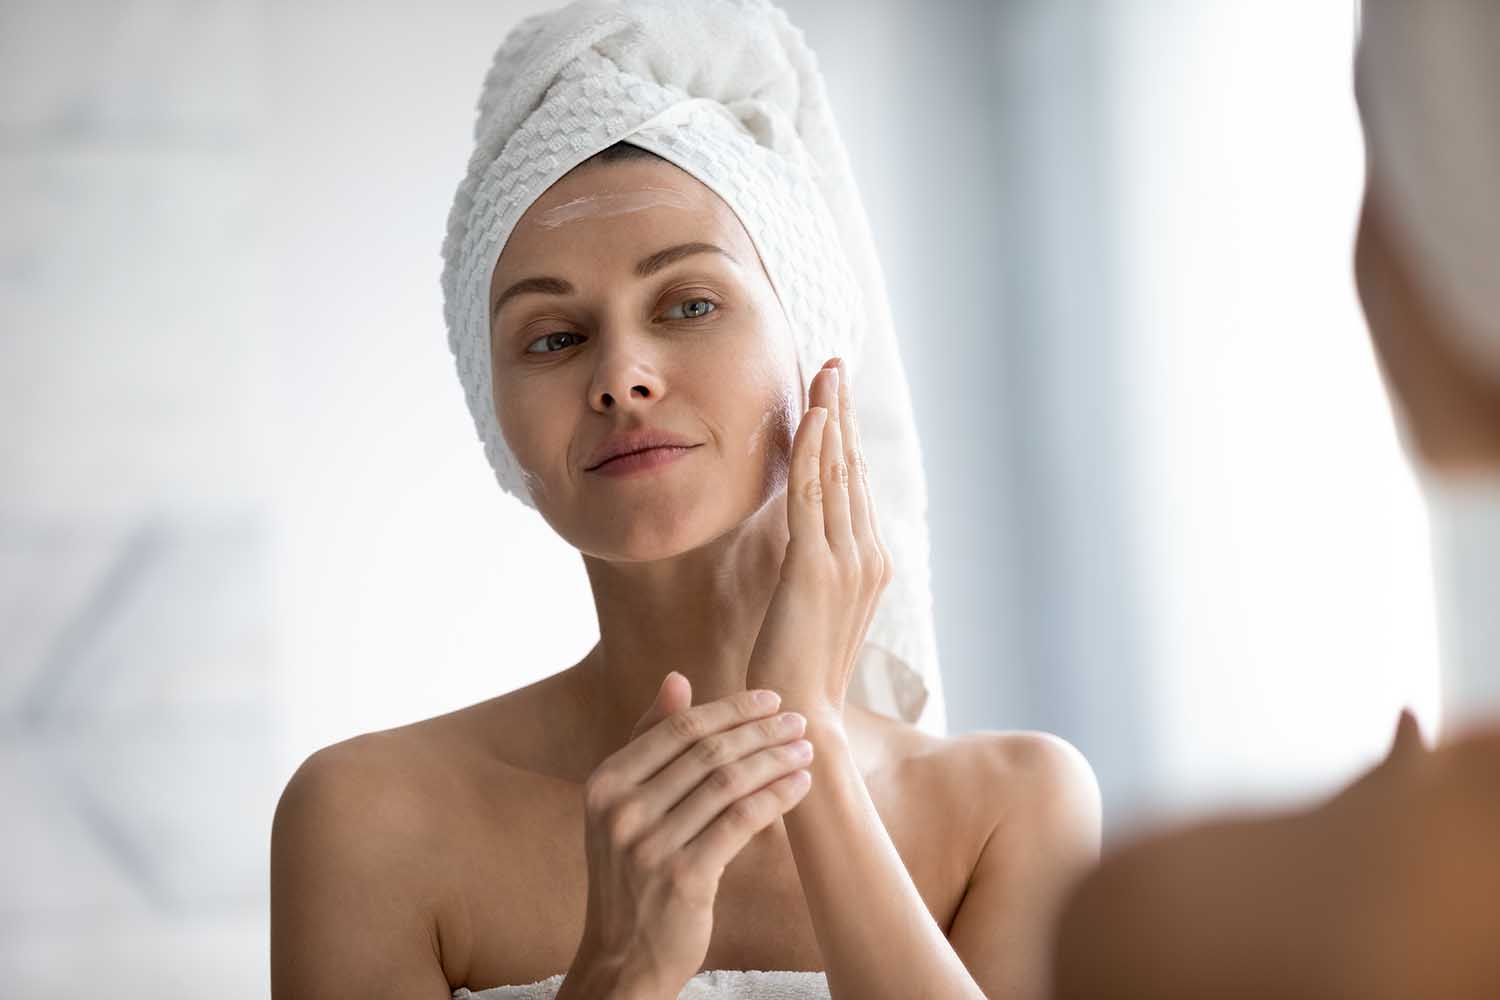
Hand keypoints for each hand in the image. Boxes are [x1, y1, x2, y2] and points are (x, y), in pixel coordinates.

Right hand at [570, 672, 815, 997]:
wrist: (623, 957)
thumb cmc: (632, 874)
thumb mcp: (624, 806)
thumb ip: (649, 742)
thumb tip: (678, 678)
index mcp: (605, 784)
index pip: (678, 729)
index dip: (730, 709)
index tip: (770, 698)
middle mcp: (622, 811)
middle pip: (707, 752)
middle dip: (760, 731)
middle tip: (798, 720)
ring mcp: (650, 846)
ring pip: (728, 783)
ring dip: (775, 760)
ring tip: (806, 749)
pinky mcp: (683, 878)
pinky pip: (741, 822)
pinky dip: (776, 797)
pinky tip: (801, 785)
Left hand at [745, 357, 892, 719]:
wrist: (803, 721)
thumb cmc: (799, 674)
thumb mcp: (814, 613)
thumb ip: (816, 573)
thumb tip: (804, 546)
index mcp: (870, 564)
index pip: (857, 486)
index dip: (847, 436)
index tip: (836, 396)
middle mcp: (869, 556)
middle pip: (855, 467)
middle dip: (844, 411)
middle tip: (835, 364)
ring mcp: (847, 561)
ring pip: (839, 471)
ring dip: (831, 415)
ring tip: (825, 371)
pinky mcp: (815, 569)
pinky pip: (815, 495)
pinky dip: (814, 450)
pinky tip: (811, 415)